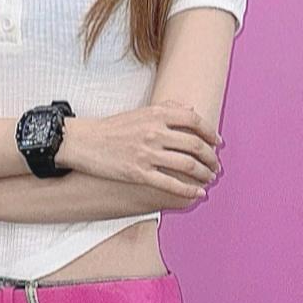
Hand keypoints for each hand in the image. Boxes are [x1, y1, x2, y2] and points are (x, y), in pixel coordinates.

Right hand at [58, 98, 221, 205]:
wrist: (84, 142)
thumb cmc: (112, 128)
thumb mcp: (140, 111)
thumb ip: (167, 109)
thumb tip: (191, 110)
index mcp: (157, 114)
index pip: (194, 120)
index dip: (210, 132)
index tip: (217, 143)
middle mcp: (155, 132)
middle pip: (195, 145)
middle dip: (211, 158)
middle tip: (216, 166)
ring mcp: (148, 153)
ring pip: (187, 165)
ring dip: (204, 174)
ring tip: (209, 179)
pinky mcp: (139, 173)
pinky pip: (171, 184)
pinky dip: (188, 190)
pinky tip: (197, 194)